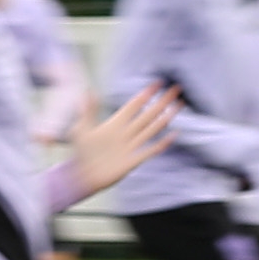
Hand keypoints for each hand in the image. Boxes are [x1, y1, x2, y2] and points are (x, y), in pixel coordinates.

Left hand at [65, 83, 179, 203]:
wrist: (81, 177)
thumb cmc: (80, 153)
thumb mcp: (81, 130)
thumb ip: (87, 111)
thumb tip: (87, 90)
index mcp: (115, 124)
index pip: (133, 106)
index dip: (145, 94)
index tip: (158, 83)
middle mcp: (126, 133)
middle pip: (148, 114)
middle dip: (162, 101)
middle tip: (176, 89)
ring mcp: (130, 147)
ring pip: (152, 129)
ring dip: (166, 117)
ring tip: (179, 105)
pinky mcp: (132, 161)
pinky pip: (150, 151)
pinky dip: (162, 143)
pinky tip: (174, 134)